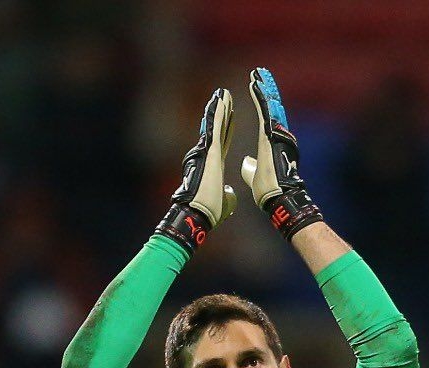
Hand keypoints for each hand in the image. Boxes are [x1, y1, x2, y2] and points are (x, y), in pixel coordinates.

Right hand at [154, 88, 236, 253]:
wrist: (197, 213)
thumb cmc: (208, 212)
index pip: (223, 142)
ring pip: (216, 125)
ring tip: (224, 93)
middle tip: (227, 96)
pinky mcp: (209, 150)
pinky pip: (215, 127)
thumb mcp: (224, 203)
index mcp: (216, 166)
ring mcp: (208, 151)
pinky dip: (217, 112)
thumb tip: (229, 194)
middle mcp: (211, 155)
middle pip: (219, 129)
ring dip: (220, 108)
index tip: (231, 116)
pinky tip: (221, 99)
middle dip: (224, 113)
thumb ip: (227, 196)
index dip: (227, 128)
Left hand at [240, 67, 323, 239]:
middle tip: (260, 74)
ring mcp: (275, 133)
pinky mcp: (270, 134)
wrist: (279, 197)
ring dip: (263, 88)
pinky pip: (265, 110)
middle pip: (270, 107)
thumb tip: (247, 163)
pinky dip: (260, 96)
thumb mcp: (255, 176)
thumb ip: (251, 168)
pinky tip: (256, 82)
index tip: (258, 90)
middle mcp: (275, 135)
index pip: (266, 118)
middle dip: (265, 90)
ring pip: (269, 105)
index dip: (263, 103)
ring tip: (257, 73)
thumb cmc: (269, 191)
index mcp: (269, 143)